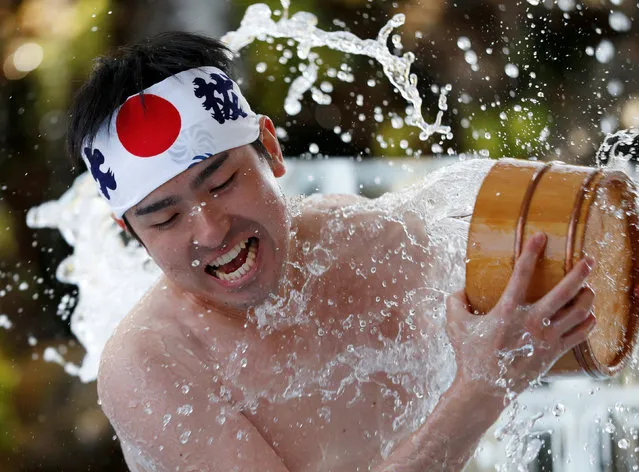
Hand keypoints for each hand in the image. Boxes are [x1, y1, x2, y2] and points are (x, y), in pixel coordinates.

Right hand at [446, 232, 595, 397]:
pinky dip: (588, 322)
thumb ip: (455, 301)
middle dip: (580, 272)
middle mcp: (531, 323)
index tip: (541, 236)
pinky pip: (581, 334)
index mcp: (507, 311)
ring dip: (587, 297)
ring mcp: (546, 339)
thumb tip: (461, 288)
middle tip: (588, 259)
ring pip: (579, 312)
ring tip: (588, 288)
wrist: (485, 389)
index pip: (522, 274)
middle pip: (565, 292)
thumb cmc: (469, 355)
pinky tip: (588, 315)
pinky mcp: (554, 353)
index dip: (532, 252)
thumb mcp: (454, 324)